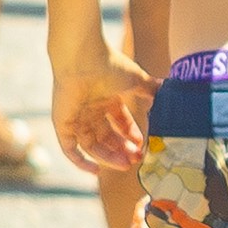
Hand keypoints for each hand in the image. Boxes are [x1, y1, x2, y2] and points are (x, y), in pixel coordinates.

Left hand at [50, 47, 153, 178]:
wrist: (82, 57)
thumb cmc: (109, 64)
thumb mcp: (136, 79)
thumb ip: (149, 88)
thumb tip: (164, 91)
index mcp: (106, 99)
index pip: (119, 123)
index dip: (131, 135)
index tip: (142, 145)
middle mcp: (91, 110)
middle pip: (106, 137)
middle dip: (121, 150)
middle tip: (135, 160)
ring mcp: (76, 117)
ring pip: (92, 146)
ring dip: (108, 157)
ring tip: (125, 164)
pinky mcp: (63, 124)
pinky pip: (70, 149)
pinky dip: (81, 162)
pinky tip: (97, 170)